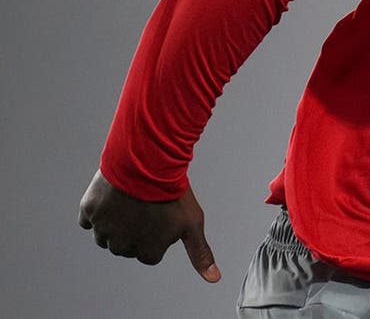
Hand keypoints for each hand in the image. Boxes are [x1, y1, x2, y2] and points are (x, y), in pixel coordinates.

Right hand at [78, 169, 220, 282]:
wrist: (150, 160)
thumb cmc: (173, 192)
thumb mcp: (192, 223)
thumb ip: (199, 253)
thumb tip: (213, 277)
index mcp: (146, 250)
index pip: (149, 255)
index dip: (157, 236)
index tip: (161, 219)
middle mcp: (122, 244)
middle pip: (125, 247)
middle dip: (135, 232)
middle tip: (147, 209)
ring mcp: (103, 227)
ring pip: (104, 235)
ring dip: (115, 224)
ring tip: (132, 202)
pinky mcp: (89, 210)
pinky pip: (88, 219)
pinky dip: (98, 212)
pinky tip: (114, 198)